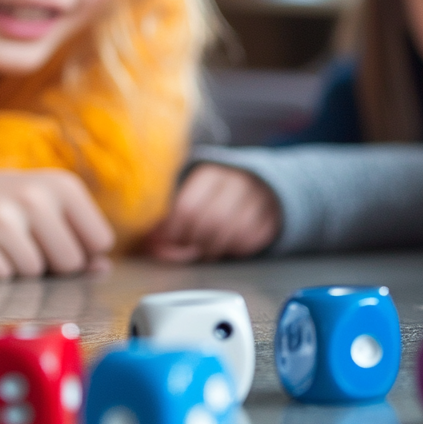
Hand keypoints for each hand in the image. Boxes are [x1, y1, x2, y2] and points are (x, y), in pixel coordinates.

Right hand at [0, 168, 115, 278]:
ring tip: (0, 244)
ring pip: (35, 273)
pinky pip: (2, 279)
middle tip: (24, 243)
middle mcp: (33, 196)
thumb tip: (102, 270)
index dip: (82, 251)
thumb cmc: (5, 210)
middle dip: (51, 265)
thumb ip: (80, 241)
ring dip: (19, 270)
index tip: (59, 241)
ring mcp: (0, 217)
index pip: (100, 241)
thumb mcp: (47, 211)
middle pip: (70, 262)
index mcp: (62, 185)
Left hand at [147, 164, 281, 262]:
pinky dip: (235, 249)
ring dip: (214, 248)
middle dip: (194, 242)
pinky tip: (229, 244)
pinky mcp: (272, 216)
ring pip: (230, 234)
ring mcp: (258, 198)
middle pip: (209, 223)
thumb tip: (150, 245)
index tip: (169, 241)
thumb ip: (168, 221)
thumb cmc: (213, 198)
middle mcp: (237, 182)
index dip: (174, 232)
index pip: (187, 208)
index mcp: (210, 174)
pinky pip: (249, 241)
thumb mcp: (190, 199)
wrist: (259, 187)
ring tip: (207, 247)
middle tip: (189, 246)